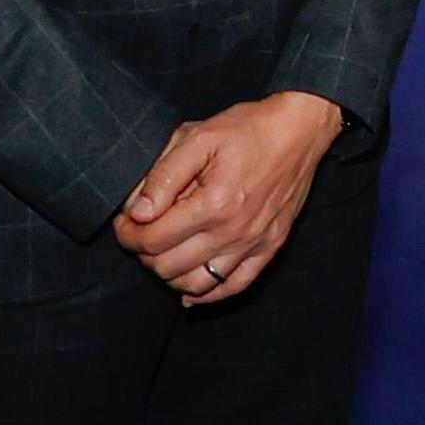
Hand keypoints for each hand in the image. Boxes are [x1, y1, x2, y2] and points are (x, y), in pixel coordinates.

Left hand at [117, 90, 346, 306]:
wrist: (300, 129)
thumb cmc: (248, 129)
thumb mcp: (198, 137)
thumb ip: (164, 176)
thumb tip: (137, 212)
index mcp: (212, 204)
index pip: (152, 240)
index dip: (127, 235)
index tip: (124, 222)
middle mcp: (233, 231)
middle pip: (168, 267)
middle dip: (144, 253)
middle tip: (140, 233)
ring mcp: (253, 243)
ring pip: (197, 284)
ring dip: (170, 275)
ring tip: (163, 253)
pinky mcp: (270, 247)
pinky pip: (235, 286)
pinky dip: (208, 296)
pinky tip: (190, 291)